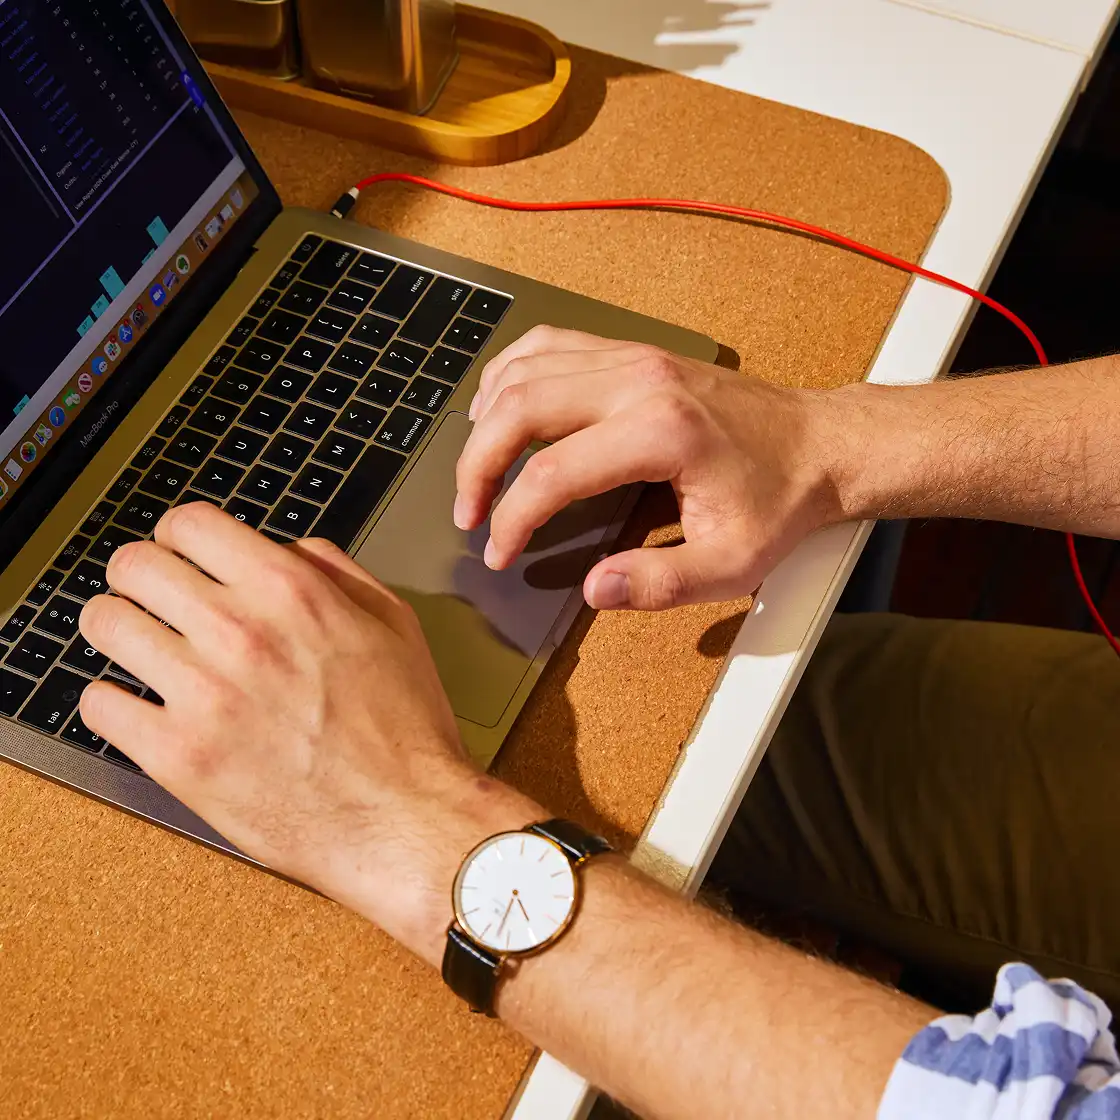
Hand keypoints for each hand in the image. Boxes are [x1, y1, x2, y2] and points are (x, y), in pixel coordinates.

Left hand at [77, 505, 539, 965]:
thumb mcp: (393, 623)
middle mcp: (240, 631)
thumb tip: (284, 548)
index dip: (177, 536)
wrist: (404, 819)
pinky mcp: (177, 757)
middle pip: (135, 566)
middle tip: (149, 600)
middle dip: (138, 577)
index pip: (189, 523)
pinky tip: (141, 707)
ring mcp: (203, 694)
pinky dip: (113, 702)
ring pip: (104, 624)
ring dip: (118, 630)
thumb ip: (335, 571)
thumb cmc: (405, 729)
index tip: (178, 555)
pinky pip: (99, 705)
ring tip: (138, 649)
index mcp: (291, 591)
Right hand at [454, 326, 845, 610]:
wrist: (820, 445)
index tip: (500, 553)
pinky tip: (500, 408)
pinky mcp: (631, 352)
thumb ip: (659, 583)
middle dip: (477, 466)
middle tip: (469, 513)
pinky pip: (549, 345)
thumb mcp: (732, 562)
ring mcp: (632, 357)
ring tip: (476, 471)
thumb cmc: (779, 499)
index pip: (552, 473)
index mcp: (660, 432)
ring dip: (485, 419)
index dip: (512, 519)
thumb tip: (593, 588)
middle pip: (518, 408)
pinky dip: (511, 374)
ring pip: (523, 368)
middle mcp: (638, 381)